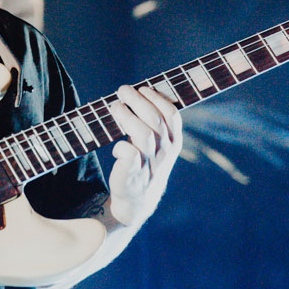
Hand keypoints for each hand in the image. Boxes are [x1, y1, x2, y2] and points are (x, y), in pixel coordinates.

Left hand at [107, 86, 182, 226]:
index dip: (157, 98)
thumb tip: (139, 91)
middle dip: (137, 101)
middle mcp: (164, 152)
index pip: (172, 115)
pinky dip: (121, 146)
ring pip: (143, 134)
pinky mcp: (132, 175)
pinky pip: (129, 155)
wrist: (137, 201)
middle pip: (155, 120)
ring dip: (127, 117)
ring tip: (115, 107)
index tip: (142, 88)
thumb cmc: (145, 162)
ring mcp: (149, 164)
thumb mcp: (157, 144)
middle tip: (122, 91)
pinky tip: (116, 146)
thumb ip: (154, 121)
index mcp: (174, 142)